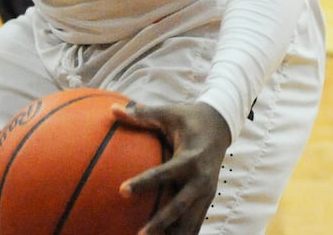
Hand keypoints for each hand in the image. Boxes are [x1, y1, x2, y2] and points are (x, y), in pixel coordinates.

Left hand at [113, 100, 229, 234]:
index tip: (122, 191)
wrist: (219, 126)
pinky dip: (183, 232)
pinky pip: (195, 221)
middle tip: (140, 234)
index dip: (143, 183)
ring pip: (191, 220)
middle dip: (161, 222)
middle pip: (180, 206)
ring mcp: (207, 192)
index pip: (164, 174)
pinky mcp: (208, 199)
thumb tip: (113, 109)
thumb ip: (141, 114)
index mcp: (190, 158)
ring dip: (174, 233)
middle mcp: (201, 179)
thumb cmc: (187, 118)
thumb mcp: (166, 112)